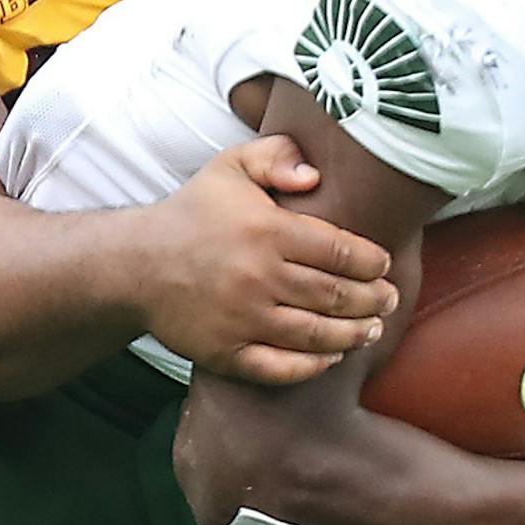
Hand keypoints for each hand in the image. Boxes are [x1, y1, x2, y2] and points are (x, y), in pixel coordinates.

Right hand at [138, 135, 397, 384]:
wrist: (134, 265)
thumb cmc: (191, 214)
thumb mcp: (230, 167)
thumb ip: (277, 156)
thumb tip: (316, 176)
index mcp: (267, 231)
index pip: (341, 250)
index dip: (373, 261)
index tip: (383, 265)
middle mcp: (259, 277)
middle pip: (336, 295)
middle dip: (373, 300)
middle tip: (389, 300)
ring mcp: (243, 319)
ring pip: (317, 335)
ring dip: (353, 335)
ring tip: (371, 330)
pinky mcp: (226, 353)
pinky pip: (281, 368)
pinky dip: (312, 367)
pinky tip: (330, 358)